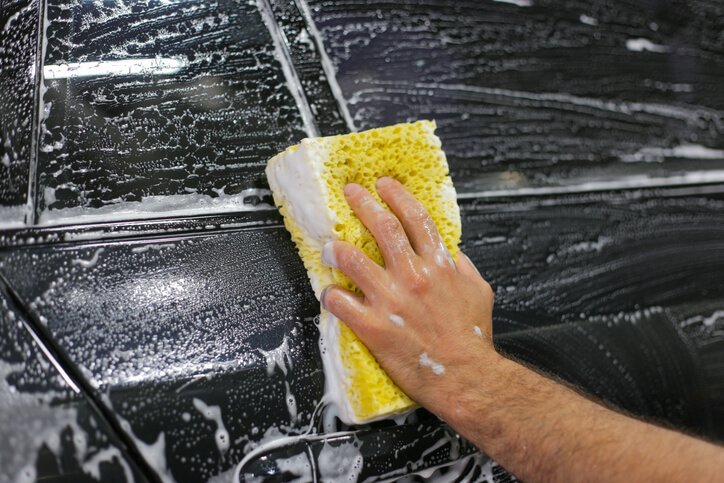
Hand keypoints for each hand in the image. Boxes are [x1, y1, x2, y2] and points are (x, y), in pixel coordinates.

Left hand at [319, 177, 496, 420]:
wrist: (466, 377)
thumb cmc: (472, 339)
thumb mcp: (478, 292)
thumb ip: (462, 267)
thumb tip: (451, 252)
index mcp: (439, 265)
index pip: (415, 217)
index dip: (397, 195)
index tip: (384, 185)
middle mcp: (413, 275)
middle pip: (382, 227)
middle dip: (363, 204)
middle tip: (351, 194)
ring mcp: (391, 299)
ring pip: (352, 259)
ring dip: (336, 249)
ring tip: (328, 246)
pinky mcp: (373, 326)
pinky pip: (340, 302)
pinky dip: (330, 295)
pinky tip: (329, 294)